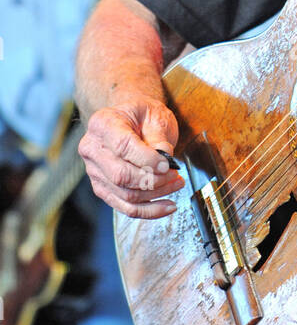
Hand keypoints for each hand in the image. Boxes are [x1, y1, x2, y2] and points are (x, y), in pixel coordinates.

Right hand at [78, 99, 183, 218]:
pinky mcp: (102, 188)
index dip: (147, 159)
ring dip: (156, 195)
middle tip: (175, 175)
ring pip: (125, 194)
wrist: (130, 120)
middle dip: (153, 180)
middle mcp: (92, 148)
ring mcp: (94, 171)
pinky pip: (125, 206)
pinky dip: (149, 211)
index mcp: (102, 124)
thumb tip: (165, 157)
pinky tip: (167, 206)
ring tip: (176, 184)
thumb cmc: (142, 115)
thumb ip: (158, 135)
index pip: (123, 147)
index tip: (168, 165)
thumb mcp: (154, 114)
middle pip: (121, 175)